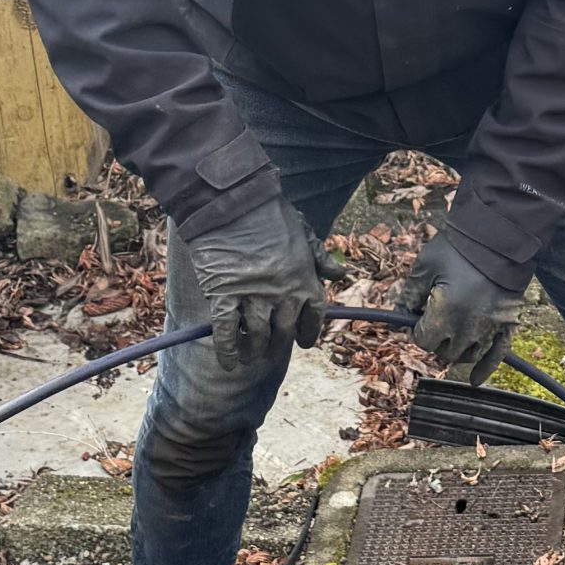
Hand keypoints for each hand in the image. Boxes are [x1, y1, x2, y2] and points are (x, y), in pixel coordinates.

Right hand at [183, 198, 335, 371]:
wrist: (231, 202)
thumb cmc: (268, 212)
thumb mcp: (302, 231)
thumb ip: (320, 257)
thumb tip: (340, 275)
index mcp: (306, 279)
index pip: (314, 317)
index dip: (309, 333)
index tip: (303, 341)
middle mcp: (283, 295)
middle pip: (285, 333)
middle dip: (278, 346)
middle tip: (270, 351)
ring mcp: (253, 298)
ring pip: (257, 337)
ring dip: (254, 351)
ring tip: (249, 356)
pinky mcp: (224, 297)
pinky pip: (226, 333)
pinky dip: (227, 351)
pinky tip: (228, 362)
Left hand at [397, 230, 523, 382]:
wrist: (499, 235)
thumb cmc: (458, 248)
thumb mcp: (424, 266)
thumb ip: (408, 294)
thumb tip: (397, 315)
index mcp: (444, 315)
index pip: (421, 340)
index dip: (415, 330)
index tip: (415, 318)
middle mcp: (467, 329)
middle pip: (443, 351)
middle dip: (435, 339)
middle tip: (434, 321)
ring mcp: (490, 329)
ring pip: (466, 356)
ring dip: (455, 350)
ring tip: (451, 336)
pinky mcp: (508, 325)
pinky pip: (497, 355)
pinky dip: (485, 370)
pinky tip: (475, 381)